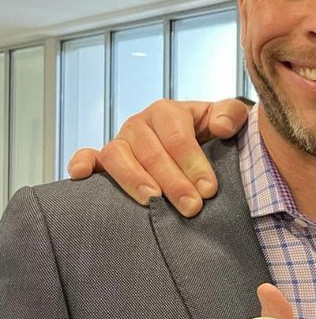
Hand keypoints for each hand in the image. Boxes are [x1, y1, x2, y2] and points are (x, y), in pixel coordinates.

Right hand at [67, 98, 249, 215]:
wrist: (196, 138)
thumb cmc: (211, 132)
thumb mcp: (228, 118)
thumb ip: (231, 114)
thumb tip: (221, 127)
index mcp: (167, 112)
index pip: (178, 138)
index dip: (194, 164)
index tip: (208, 190)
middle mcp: (140, 124)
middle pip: (151, 152)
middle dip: (173, 182)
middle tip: (191, 207)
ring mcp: (121, 141)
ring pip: (118, 156)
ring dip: (134, 180)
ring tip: (152, 202)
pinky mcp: (105, 158)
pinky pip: (89, 157)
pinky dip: (82, 163)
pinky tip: (81, 176)